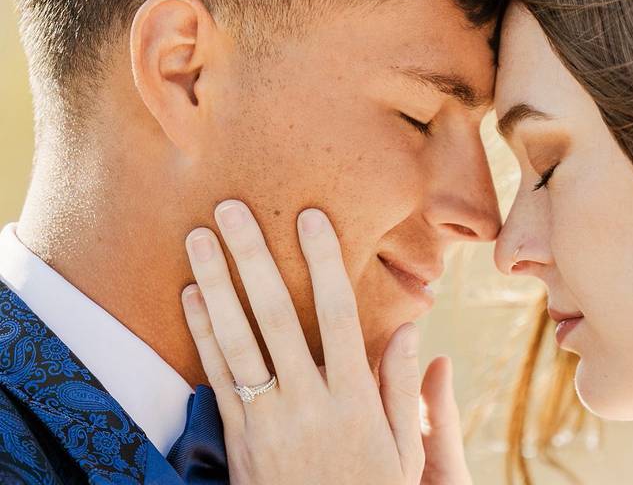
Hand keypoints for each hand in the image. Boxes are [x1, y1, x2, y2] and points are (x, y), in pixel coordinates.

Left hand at [180, 200, 454, 483]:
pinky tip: (192, 294)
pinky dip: (203, 333)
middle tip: (231, 210)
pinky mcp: (239, 436)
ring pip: (238, 341)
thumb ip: (403, 387)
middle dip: (253, 258)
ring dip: (216, 284)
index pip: (339, 316)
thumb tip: (413, 328)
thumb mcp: (402, 448)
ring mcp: (268, 418)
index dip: (324, 263)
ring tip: (199, 238)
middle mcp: (308, 401)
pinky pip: (218, 377)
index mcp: (354, 398)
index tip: (310, 218)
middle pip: (276, 318)